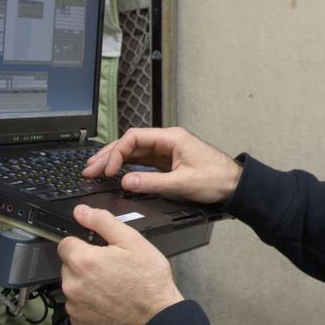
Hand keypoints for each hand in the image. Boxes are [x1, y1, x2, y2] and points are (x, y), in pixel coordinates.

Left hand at [57, 205, 183, 324]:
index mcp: (83, 261)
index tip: (99, 251)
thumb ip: (103, 222)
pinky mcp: (79, 323)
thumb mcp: (132, 241)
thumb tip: (81, 211)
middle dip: (85, 264)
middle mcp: (72, 284)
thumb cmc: (149, 280)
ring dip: (85, 285)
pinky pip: (77, 307)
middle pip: (68, 266)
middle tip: (111, 269)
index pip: (65, 243)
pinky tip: (108, 302)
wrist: (158, 318)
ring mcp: (74, 306)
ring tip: (112, 287)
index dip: (83, 244)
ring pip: (73, 286)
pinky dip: (88, 304)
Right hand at [83, 126, 242, 204]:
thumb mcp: (182, 183)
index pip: (134, 138)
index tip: (108, 170)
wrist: (236, 185)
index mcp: (171, 138)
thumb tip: (125, 182)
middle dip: (108, 155)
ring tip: (95, 171)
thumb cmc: (216, 180)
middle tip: (89, 170)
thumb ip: (152, 182)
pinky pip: (142, 161)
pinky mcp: (168, 161)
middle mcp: (167, 140)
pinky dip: (127, 167)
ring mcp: (167, 150)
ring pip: (134, 152)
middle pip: (130, 143)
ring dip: (115, 161)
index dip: (117, 153)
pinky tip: (115, 173)